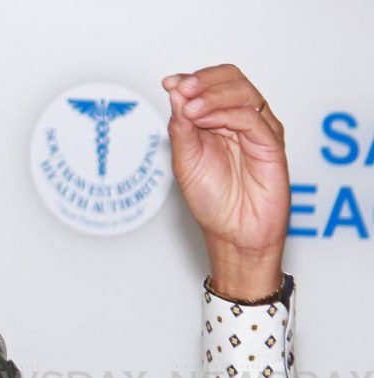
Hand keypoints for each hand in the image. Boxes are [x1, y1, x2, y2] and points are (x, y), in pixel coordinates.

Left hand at [163, 65, 288, 298]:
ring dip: (213, 95)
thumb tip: (176, 93)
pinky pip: (253, 118)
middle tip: (182, 89)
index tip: (169, 83)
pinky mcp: (272, 145)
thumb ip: (181, 128)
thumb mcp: (185, 162)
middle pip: (232, 79)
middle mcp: (240, 122)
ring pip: (244, 93)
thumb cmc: (212, 202)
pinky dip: (227, 114)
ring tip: (190, 109)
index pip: (211, 84)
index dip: (191, 79)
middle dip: (204, 80)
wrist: (233, 233)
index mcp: (219, 122)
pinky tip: (206, 121)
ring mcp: (259, 131)